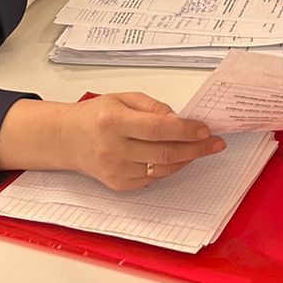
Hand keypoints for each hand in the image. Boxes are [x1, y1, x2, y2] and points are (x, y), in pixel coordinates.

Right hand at [64, 92, 224, 190]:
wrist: (68, 139)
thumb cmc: (95, 115)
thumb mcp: (122, 98)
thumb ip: (152, 107)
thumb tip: (179, 119)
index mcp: (112, 122)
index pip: (157, 129)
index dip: (185, 130)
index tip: (204, 129)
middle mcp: (113, 149)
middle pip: (164, 152)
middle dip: (195, 148)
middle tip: (215, 142)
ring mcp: (116, 171)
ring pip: (162, 169)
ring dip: (187, 159)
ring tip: (202, 148)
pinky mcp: (119, 185)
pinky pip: (154, 178)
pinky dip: (170, 167)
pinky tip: (179, 157)